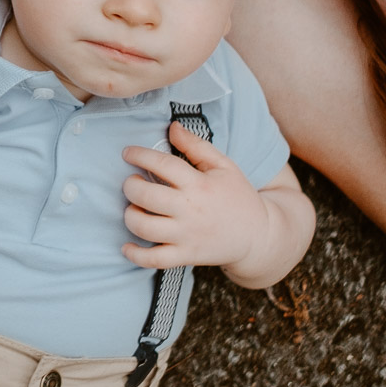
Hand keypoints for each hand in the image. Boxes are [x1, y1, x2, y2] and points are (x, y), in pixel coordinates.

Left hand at [120, 122, 268, 271]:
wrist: (259, 236)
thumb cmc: (238, 196)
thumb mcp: (223, 165)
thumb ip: (196, 145)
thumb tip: (172, 126)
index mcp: (200, 184)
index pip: (163, 164)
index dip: (140, 155)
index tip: (128, 153)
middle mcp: (190, 210)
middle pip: (147, 196)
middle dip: (130, 186)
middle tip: (132, 182)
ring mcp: (187, 235)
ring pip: (144, 227)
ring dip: (130, 216)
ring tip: (133, 208)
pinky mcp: (186, 256)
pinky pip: (154, 259)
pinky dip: (135, 255)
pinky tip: (127, 246)